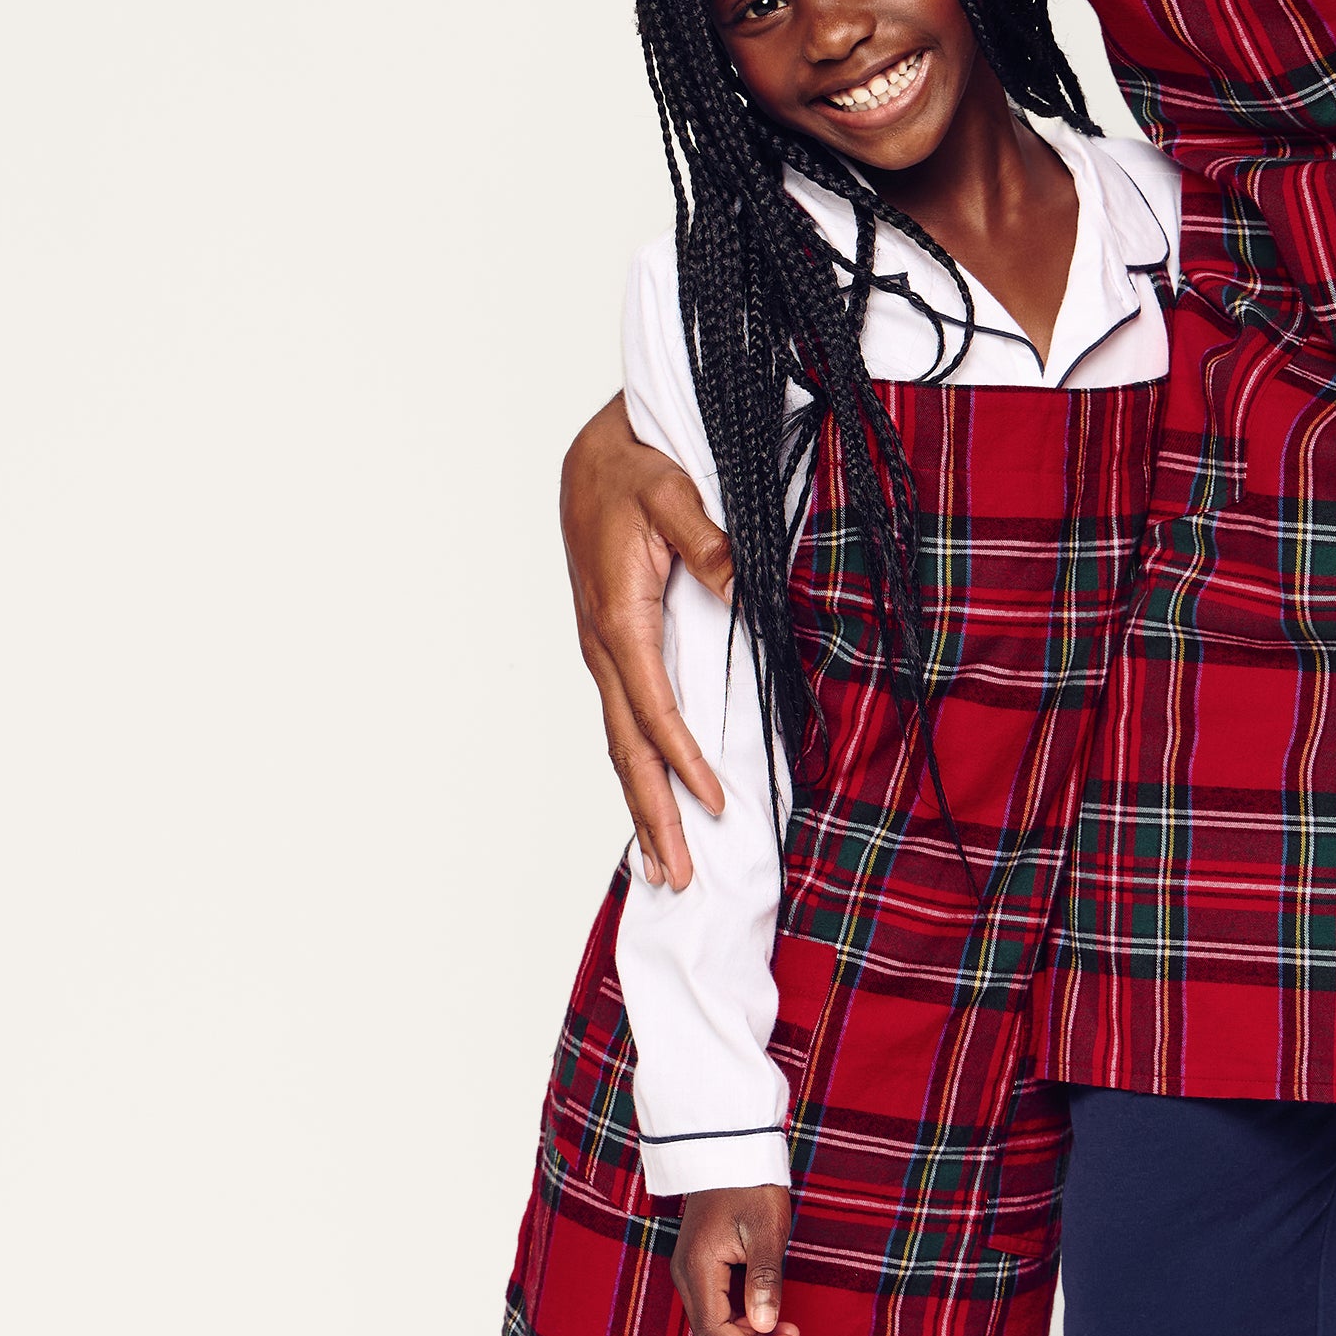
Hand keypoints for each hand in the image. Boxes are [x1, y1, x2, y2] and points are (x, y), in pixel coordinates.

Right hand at [561, 392, 733, 888]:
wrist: (593, 457)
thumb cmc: (634, 471)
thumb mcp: (672, 492)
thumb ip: (707, 541)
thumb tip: (741, 591)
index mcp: (620, 620)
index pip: (655, 709)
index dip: (683, 760)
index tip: (715, 803)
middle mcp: (605, 647)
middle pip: (629, 748)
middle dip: (653, 815)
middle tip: (677, 878)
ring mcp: (604, 653)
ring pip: (623, 744)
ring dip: (643, 804)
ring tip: (664, 865)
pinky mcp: (614, 649)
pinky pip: (626, 722)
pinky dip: (641, 768)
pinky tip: (656, 800)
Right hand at [670, 1186, 800, 1335]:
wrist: (734, 1148)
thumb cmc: (752, 1184)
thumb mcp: (766, 1230)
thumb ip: (764, 1280)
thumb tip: (766, 1326)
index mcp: (697, 1267)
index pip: (714, 1330)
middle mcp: (686, 1274)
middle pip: (710, 1332)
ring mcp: (691, 1270)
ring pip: (714, 1322)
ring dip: (749, 1335)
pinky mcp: (701, 1265)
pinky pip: (717, 1305)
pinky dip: (743, 1317)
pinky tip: (772, 1316)